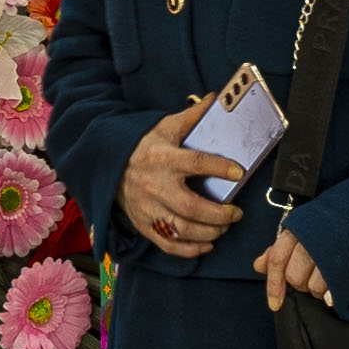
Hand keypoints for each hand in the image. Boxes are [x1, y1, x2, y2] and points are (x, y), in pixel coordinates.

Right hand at [120, 105, 233, 260]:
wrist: (109, 167)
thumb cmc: (143, 146)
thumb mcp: (164, 127)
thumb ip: (192, 117)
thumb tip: (217, 98)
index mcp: (163, 158)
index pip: (195, 163)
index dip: (219, 168)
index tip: (239, 172)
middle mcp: (155, 186)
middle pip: (190, 207)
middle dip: (219, 215)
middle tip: (236, 213)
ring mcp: (148, 209)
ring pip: (182, 229)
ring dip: (209, 233)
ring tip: (224, 227)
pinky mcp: (144, 225)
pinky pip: (168, 244)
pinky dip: (190, 250)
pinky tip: (207, 244)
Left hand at [261, 225, 334, 312]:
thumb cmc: (327, 226)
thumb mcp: (300, 231)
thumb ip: (278, 249)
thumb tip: (258, 266)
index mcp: (297, 230)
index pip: (277, 260)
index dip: (273, 286)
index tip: (274, 305)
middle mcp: (312, 240)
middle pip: (294, 278)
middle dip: (301, 284)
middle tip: (311, 276)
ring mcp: (331, 252)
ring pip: (314, 287)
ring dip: (319, 290)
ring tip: (327, 279)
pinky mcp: (348, 264)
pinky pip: (334, 290)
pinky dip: (333, 294)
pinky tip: (337, 285)